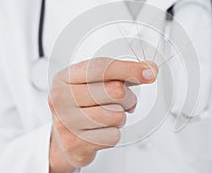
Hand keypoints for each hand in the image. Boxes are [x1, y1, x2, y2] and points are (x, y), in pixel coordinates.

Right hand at [48, 57, 157, 171]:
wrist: (62, 137)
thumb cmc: (81, 105)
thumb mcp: (93, 83)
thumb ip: (121, 74)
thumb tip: (149, 71)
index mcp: (65, 77)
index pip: (101, 68)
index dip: (128, 69)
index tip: (149, 72)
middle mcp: (61, 98)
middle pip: (115, 91)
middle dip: (128, 97)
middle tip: (122, 101)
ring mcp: (66, 122)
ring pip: (117, 115)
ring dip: (120, 117)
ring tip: (108, 116)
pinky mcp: (76, 144)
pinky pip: (113, 136)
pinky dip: (113, 134)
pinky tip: (101, 131)